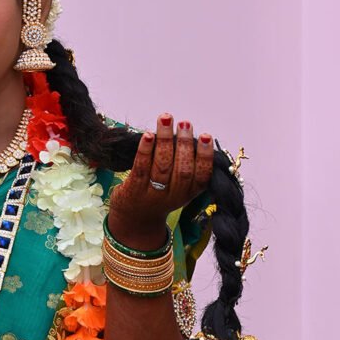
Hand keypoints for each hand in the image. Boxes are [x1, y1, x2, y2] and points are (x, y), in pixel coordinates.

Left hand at [109, 113, 213, 244]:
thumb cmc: (159, 195)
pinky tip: (148, 135)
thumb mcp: (179, 188)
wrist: (134, 220)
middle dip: (185, 144)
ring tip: (166, 119)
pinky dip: (145, 150)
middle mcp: (172, 196)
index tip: (206, 136)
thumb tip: (189, 133)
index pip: (202, 176)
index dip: (205, 156)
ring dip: (165, 140)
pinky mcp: (133, 190)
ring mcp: (152, 194)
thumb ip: (186, 165)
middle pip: (182, 170)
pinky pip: (140, 168)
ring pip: (162, 166)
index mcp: (188, 193)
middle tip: (185, 123)